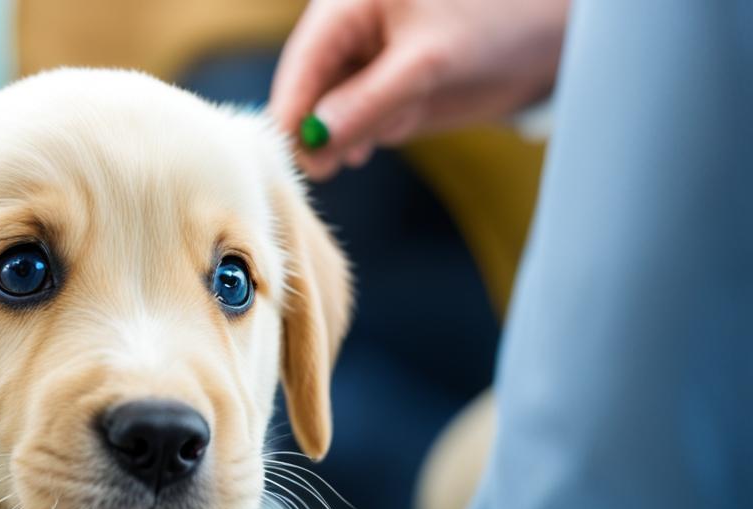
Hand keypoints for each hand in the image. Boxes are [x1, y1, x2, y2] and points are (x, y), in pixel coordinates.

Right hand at [268, 0, 568, 178]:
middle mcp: (350, 33)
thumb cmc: (496, 22)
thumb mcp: (428, 63)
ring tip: (361, 148)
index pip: (303, 61)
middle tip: (319, 167)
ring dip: (341, 136)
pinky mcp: (384, 92)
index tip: (284, 154)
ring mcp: (366, 65)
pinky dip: (362, 137)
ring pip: (331, 112)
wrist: (549, 35)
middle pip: (308, 88)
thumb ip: (368, 102)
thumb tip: (314, 139)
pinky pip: (357, 123)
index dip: (290, 108)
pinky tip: (376, 141)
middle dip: (313, 128)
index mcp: (349, 3)